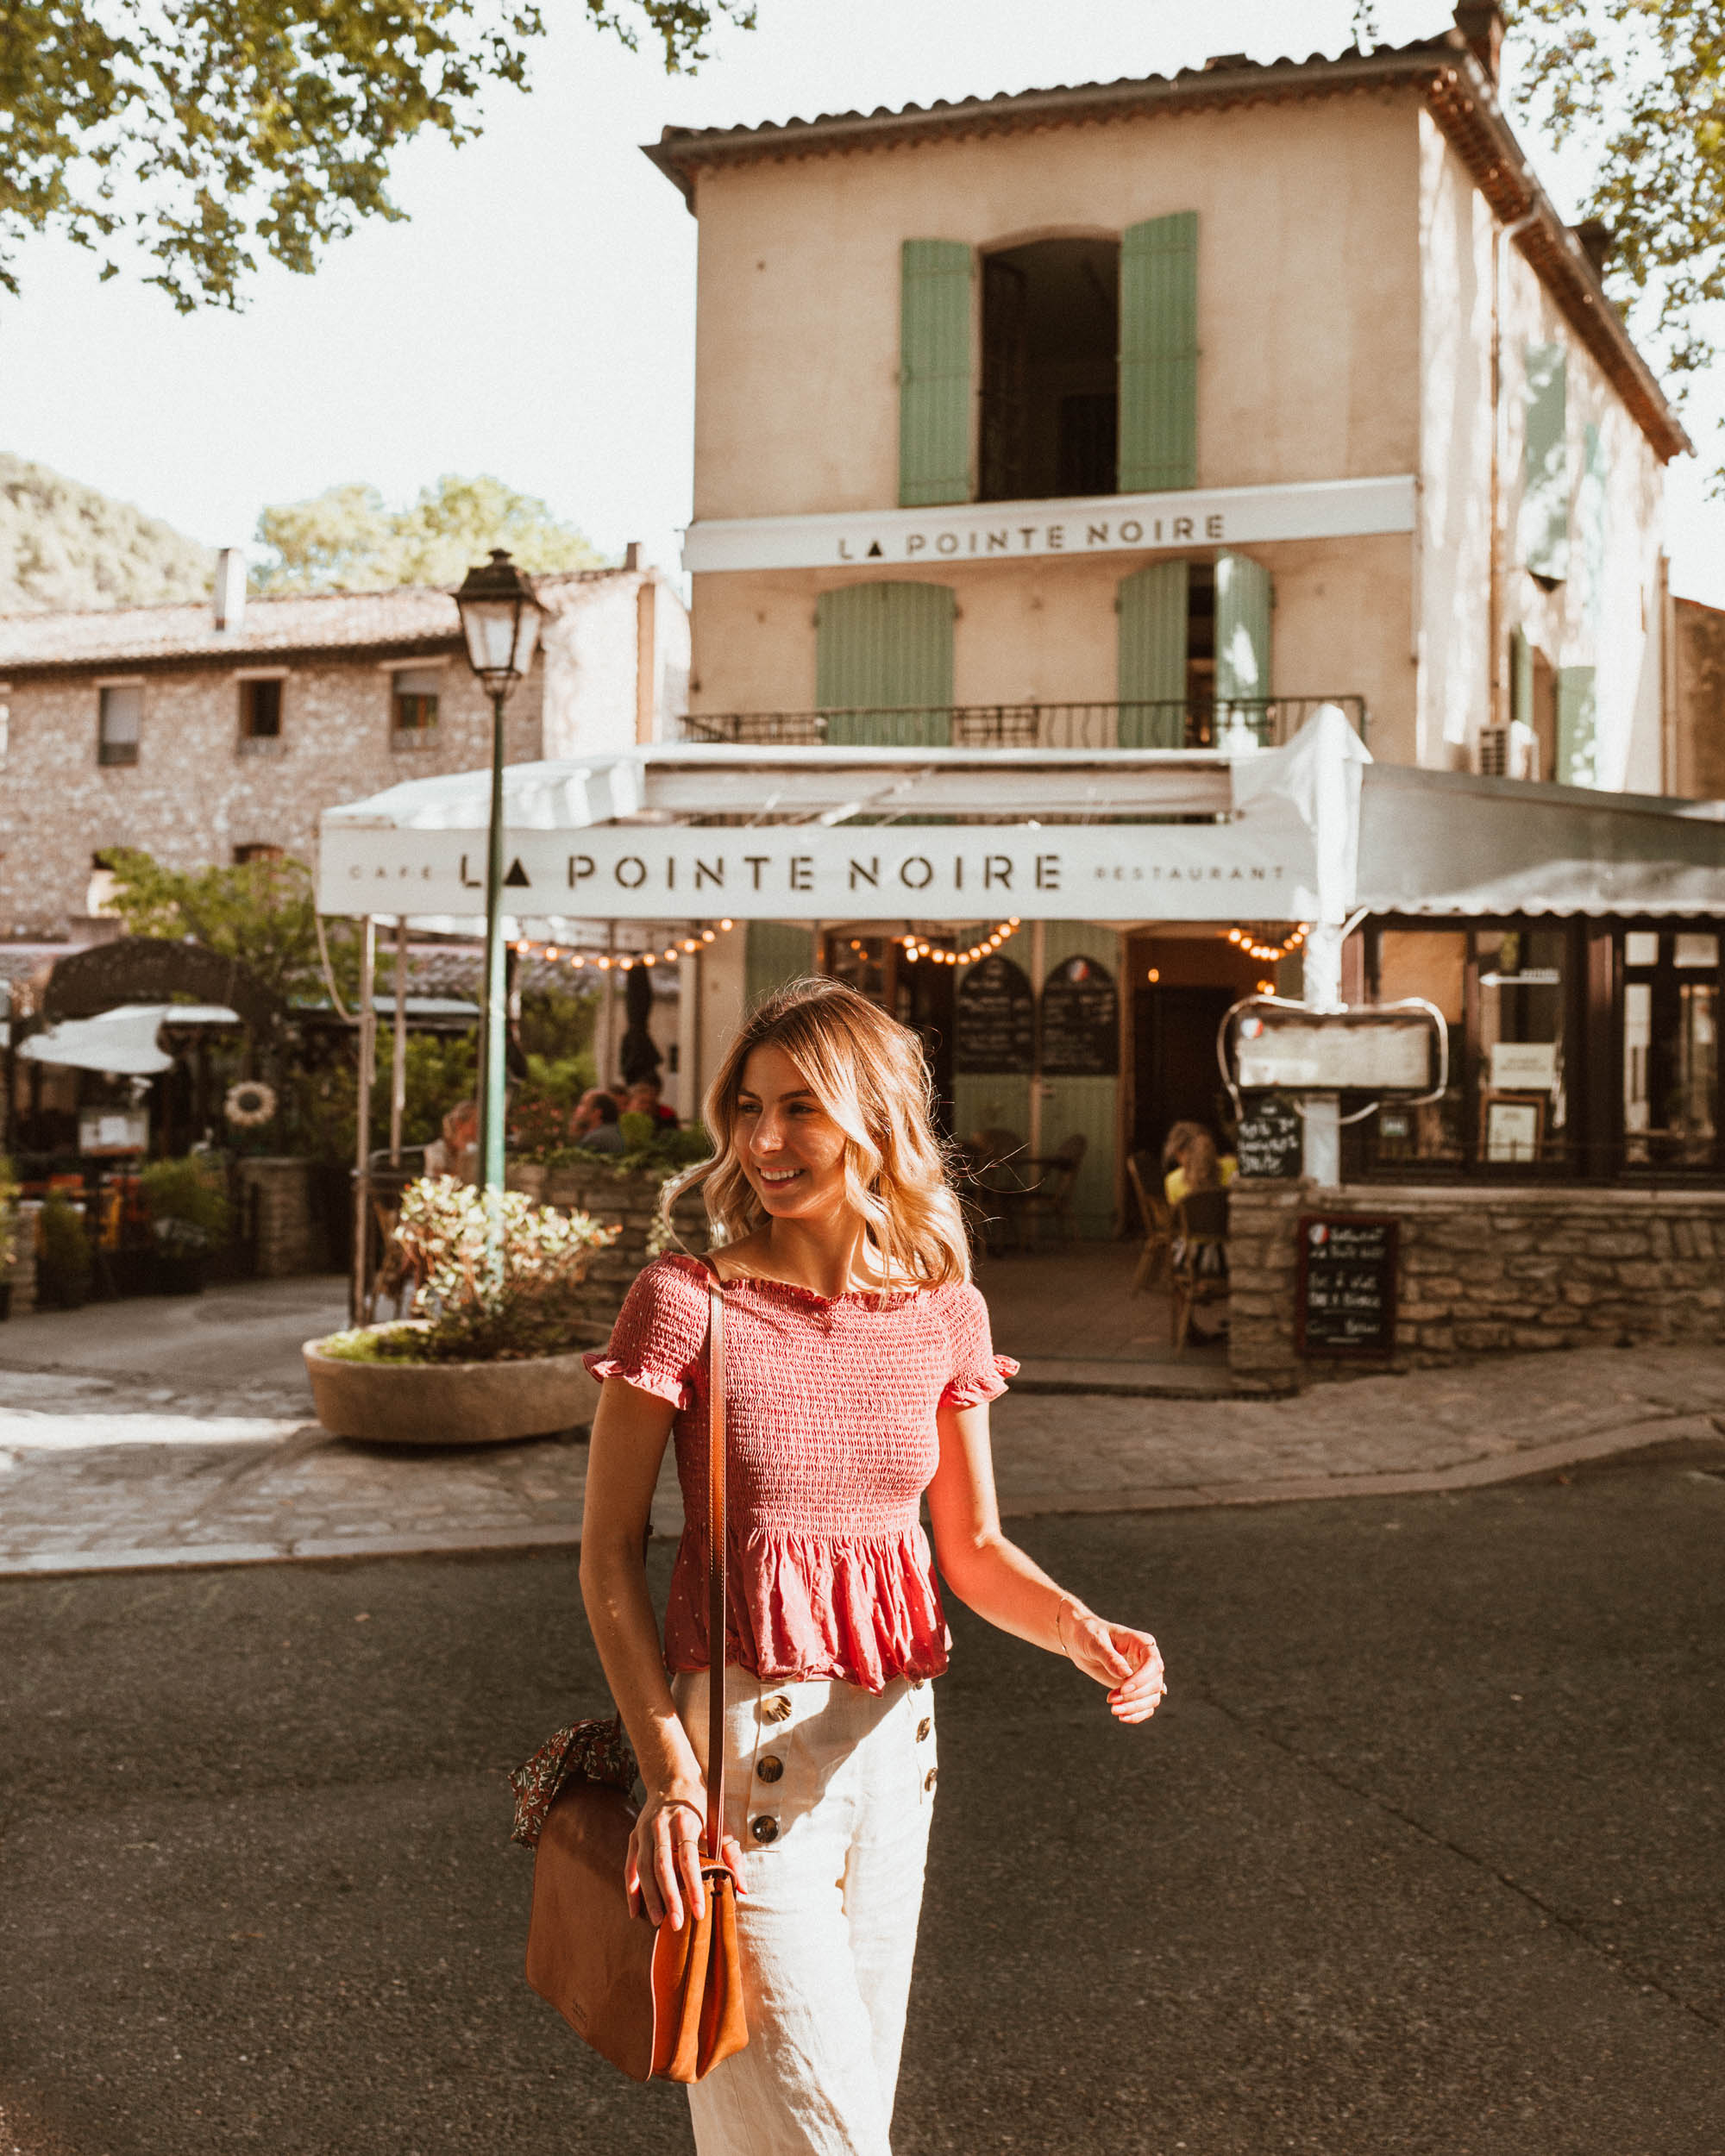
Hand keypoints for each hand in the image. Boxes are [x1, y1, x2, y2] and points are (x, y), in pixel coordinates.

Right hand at [626, 1786, 746, 1930]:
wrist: (672, 1779)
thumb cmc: (701, 1805)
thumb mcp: (720, 1823)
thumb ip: (732, 1855)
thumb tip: (743, 1888)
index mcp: (685, 1821)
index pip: (689, 1859)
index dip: (693, 1887)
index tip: (699, 1911)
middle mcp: (661, 1825)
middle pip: (662, 1866)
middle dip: (670, 1897)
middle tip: (677, 1924)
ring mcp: (644, 1831)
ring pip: (643, 1868)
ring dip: (650, 1897)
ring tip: (659, 1921)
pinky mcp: (634, 1836)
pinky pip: (630, 1866)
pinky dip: (632, 1890)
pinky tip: (636, 1911)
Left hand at [1057, 1602, 1167, 1723]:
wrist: (1081, 1642)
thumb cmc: (1089, 1635)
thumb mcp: (1096, 1642)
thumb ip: (1110, 1657)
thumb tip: (1126, 1674)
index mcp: (1141, 1643)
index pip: (1153, 1663)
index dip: (1142, 1679)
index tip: (1123, 1688)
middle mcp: (1146, 1659)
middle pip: (1155, 1683)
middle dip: (1135, 1696)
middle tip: (1111, 1701)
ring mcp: (1143, 1675)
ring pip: (1153, 1697)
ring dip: (1135, 1708)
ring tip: (1114, 1710)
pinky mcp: (1136, 1689)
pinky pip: (1146, 1706)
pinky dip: (1137, 1714)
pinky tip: (1122, 1717)